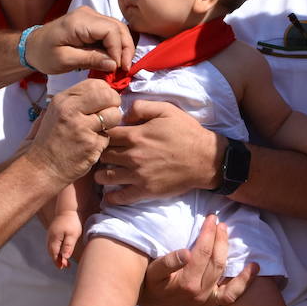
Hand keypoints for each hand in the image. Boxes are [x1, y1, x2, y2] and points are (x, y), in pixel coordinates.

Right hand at [21, 79, 120, 187]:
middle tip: (110, 112)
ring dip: (112, 123)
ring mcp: (82, 128)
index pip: (96, 84)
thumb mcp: (54, 112)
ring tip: (100, 130)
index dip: (106, 91)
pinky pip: (108, 137)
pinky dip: (103, 141)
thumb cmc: (49, 140)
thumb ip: (75, 100)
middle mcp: (71, 110)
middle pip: (108, 95)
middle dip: (114, 103)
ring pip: (114, 115)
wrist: (41, 168)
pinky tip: (90, 146)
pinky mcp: (91, 145)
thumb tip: (101, 90)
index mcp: (63, 100)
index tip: (104, 101)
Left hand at [26, 6, 133, 74]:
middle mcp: (88, 14)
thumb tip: (114, 65)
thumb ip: (90, 60)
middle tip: (124, 69)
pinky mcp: (92, 22)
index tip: (117, 68)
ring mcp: (91, 16)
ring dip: (123, 47)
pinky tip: (114, 60)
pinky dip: (116, 45)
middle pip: (118, 27)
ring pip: (118, 29)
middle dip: (125, 48)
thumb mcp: (65, 60)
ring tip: (121, 66)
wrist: (32, 46)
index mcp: (79, 21)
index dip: (118, 50)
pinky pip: (111, 31)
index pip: (111, 30)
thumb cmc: (44, 54)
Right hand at [48, 210, 83, 268]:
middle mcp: (49, 238)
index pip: (54, 253)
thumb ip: (68, 246)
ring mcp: (50, 235)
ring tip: (65, 262)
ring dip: (57, 256)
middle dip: (57, 260)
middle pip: (51, 252)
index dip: (58, 261)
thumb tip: (64, 257)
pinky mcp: (52, 233)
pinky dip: (56, 250)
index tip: (64, 266)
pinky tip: (62, 252)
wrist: (67, 210)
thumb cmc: (72, 222)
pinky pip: (52, 244)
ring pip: (51, 249)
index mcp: (54, 238)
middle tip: (65, 266)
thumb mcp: (73, 235)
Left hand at [94, 100, 220, 204]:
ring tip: (106, 172)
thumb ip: (141, 107)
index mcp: (135, 135)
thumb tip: (123, 115)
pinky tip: (110, 195)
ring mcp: (137, 175)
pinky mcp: (145, 191)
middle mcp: (132, 156)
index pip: (105, 134)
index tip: (105, 136)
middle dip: (101, 153)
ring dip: (102, 174)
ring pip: (106, 177)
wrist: (205, 159)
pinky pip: (121, 197)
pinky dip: (112, 197)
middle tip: (104, 154)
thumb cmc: (186, 132)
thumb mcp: (166, 110)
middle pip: (103, 155)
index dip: (103, 134)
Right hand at [138, 214, 255, 305]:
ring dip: (244, 280)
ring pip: (230, 292)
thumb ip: (169, 261)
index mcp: (187, 282)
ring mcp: (204, 304)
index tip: (211, 218)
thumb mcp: (154, 269)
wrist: (145, 296)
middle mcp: (199, 295)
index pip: (203, 252)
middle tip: (223, 225)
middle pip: (218, 265)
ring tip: (256, 266)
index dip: (209, 233)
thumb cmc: (150, 280)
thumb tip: (187, 253)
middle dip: (222, 242)